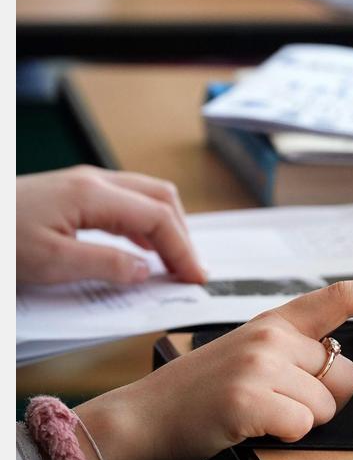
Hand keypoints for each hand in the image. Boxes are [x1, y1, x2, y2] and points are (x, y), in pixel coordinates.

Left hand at [16, 165, 204, 284]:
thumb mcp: (50, 263)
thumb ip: (105, 265)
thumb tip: (145, 270)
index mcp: (92, 194)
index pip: (158, 219)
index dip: (182, 249)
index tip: (195, 277)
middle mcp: (93, 182)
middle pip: (160, 199)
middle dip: (182, 234)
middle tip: (190, 269)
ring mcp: (83, 184)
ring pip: (145, 197)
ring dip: (166, 227)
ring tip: (173, 261)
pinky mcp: (72, 193)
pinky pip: (125, 202)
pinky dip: (144, 225)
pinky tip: (141, 249)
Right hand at [72, 279, 352, 459]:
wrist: (142, 417)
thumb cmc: (200, 391)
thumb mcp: (250, 354)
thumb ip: (296, 351)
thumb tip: (338, 367)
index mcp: (275, 321)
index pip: (343, 297)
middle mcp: (272, 336)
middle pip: (344, 375)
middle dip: (325, 397)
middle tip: (279, 400)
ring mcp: (261, 366)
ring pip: (326, 407)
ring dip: (298, 419)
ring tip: (256, 412)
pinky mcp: (251, 400)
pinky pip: (303, 426)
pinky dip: (283, 435)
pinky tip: (250, 425)